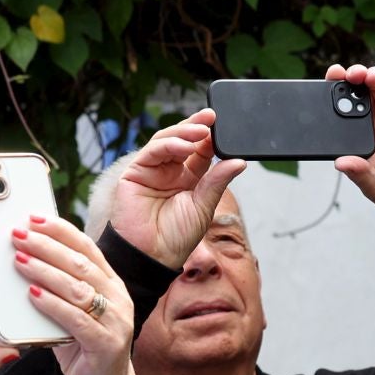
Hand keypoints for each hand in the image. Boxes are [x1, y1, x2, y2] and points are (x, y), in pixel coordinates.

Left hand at [10, 214, 138, 374]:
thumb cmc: (82, 353)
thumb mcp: (68, 316)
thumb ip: (54, 292)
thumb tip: (21, 263)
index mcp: (110, 285)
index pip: (86, 248)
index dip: (59, 230)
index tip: (33, 218)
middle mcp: (118, 298)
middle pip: (80, 263)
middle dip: (46, 245)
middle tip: (18, 235)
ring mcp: (116, 321)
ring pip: (78, 287)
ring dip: (45, 271)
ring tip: (19, 260)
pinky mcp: (106, 345)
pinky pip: (76, 319)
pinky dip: (52, 305)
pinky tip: (32, 295)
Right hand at [106, 108, 247, 269]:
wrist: (151, 256)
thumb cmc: (176, 238)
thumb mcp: (204, 206)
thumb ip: (217, 181)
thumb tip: (239, 162)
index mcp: (189, 179)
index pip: (201, 151)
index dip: (211, 137)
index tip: (224, 126)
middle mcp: (170, 172)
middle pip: (184, 140)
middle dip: (197, 126)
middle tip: (212, 118)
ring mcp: (152, 170)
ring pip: (167, 140)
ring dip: (184, 132)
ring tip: (202, 131)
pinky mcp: (135, 173)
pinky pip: (152, 151)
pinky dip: (169, 144)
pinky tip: (184, 146)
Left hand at [326, 64, 374, 219]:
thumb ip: (360, 174)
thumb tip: (340, 163)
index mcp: (360, 139)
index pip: (342, 114)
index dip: (333, 98)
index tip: (323, 87)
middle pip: (359, 94)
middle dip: (348, 81)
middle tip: (340, 75)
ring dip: (368, 77)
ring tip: (360, 75)